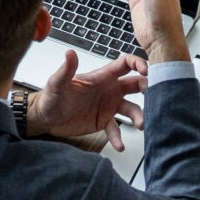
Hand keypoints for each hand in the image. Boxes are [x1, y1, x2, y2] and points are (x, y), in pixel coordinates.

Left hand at [28, 48, 144, 152]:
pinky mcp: (103, 121)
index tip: (147, 72)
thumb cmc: (51, 97)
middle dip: (147, 88)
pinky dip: (119, 137)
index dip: (138, 64)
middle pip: (135, 85)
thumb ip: (66, 70)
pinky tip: (120, 145)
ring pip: (131, 108)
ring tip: (141, 125)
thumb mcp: (57, 84)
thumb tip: (70, 53)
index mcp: (101, 77)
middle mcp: (109, 90)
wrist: (45, 118)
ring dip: (138, 116)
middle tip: (154, 95)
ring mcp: (108, 106)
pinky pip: (116, 129)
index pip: (125, 64)